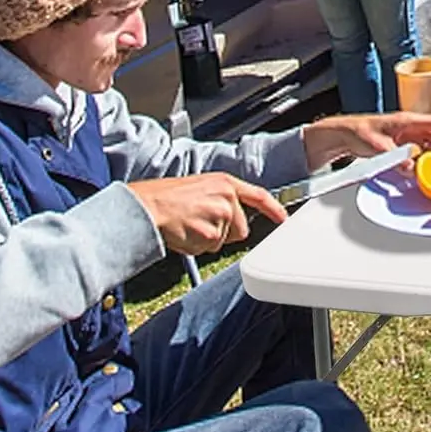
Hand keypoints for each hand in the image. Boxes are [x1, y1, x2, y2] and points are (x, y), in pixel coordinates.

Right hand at [127, 173, 284, 254]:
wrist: (147, 205)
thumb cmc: (166, 197)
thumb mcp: (201, 187)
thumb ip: (222, 199)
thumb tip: (232, 217)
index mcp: (225, 183)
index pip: (259, 196)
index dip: (274, 209)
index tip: (282, 219)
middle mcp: (227, 197)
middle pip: (241, 229)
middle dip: (224, 232)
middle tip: (199, 222)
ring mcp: (220, 215)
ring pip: (223, 241)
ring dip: (207, 238)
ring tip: (188, 224)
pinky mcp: (211, 233)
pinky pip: (209, 248)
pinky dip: (196, 245)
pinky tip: (184, 232)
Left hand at [302, 112, 430, 171]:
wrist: (344, 134)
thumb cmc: (358, 131)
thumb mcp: (378, 147)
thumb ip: (396, 157)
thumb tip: (410, 167)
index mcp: (406, 120)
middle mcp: (409, 126)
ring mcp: (406, 134)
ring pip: (430, 143)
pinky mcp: (401, 143)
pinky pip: (420, 150)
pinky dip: (427, 158)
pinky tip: (428, 168)